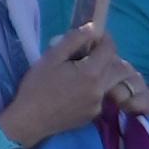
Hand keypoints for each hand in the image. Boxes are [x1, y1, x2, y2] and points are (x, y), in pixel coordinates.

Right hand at [0, 24, 144, 146]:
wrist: (29, 120)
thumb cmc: (37, 86)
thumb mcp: (51, 57)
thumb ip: (74, 40)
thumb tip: (92, 28)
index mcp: (92, 73)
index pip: (110, 49)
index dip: (104, 38)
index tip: (94, 36)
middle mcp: (101, 89)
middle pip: (119, 68)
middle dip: (110, 56)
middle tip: (92, 52)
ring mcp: (99, 104)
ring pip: (113, 83)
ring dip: (106, 72)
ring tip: (86, 69)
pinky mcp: (93, 115)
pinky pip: (102, 96)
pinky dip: (96, 88)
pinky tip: (77, 88)